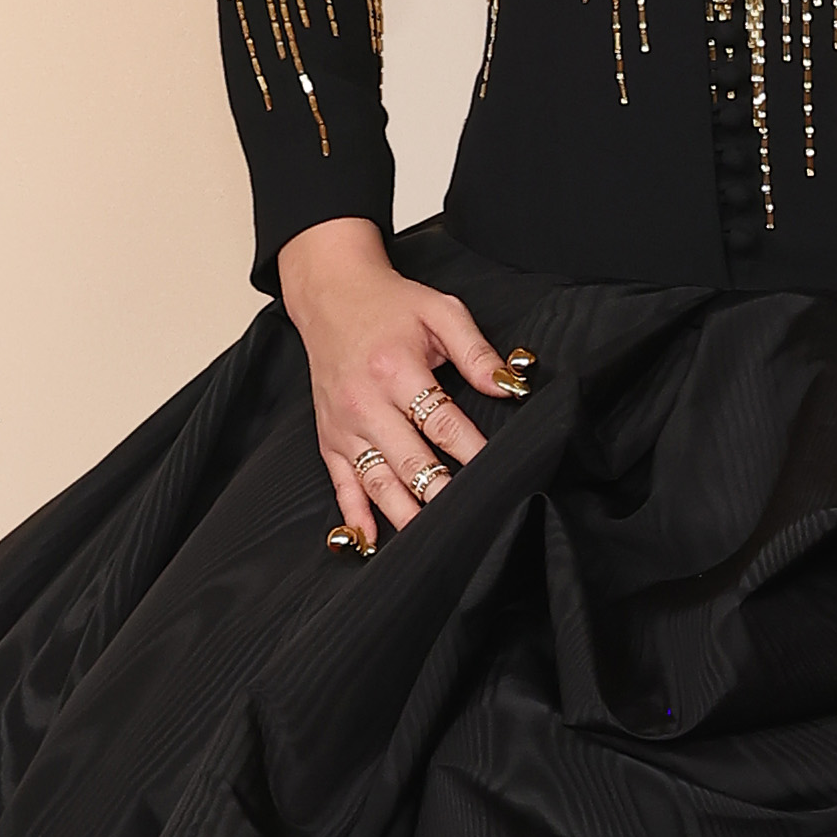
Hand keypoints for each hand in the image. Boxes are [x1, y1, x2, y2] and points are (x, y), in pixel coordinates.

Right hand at [276, 217, 524, 546]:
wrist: (329, 295)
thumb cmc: (389, 305)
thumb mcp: (439, 310)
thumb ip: (475, 350)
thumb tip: (507, 385)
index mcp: (395, 370)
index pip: (441, 422)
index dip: (472, 450)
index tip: (497, 471)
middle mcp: (365, 402)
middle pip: (409, 460)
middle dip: (440, 493)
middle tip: (470, 518)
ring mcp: (344, 426)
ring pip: (376, 481)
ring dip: (404, 514)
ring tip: (431, 540)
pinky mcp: (329, 439)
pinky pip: (341, 484)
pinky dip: (354, 515)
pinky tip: (369, 541)